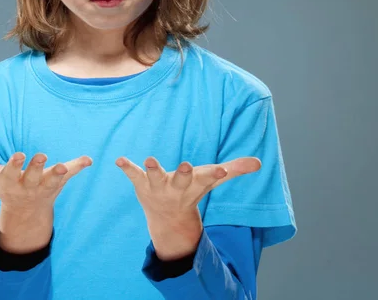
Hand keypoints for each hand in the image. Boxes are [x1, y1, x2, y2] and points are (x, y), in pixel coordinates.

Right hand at [0, 151, 92, 212]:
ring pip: (53, 180)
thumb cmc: (4, 188)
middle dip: (37, 168)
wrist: (25, 212)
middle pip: (33, 177)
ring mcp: (45, 185)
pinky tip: (88, 159)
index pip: (11, 173)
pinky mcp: (58, 182)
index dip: (14, 165)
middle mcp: (28, 186)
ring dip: (60, 173)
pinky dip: (79, 166)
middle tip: (42, 156)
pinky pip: (71, 173)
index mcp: (11, 183)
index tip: (18, 155)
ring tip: (66, 166)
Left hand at [115, 155, 261, 220]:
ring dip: (153, 170)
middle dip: (183, 173)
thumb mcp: (212, 180)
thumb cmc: (192, 192)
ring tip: (150, 159)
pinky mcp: (142, 184)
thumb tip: (258, 162)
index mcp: (194, 185)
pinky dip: (127, 168)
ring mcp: (158, 187)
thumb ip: (234, 170)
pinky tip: (119, 160)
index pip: (207, 178)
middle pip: (181, 180)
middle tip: (185, 165)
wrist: (168, 219)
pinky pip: (134, 175)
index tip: (222, 168)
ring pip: (156, 178)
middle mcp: (177, 187)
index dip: (214, 173)